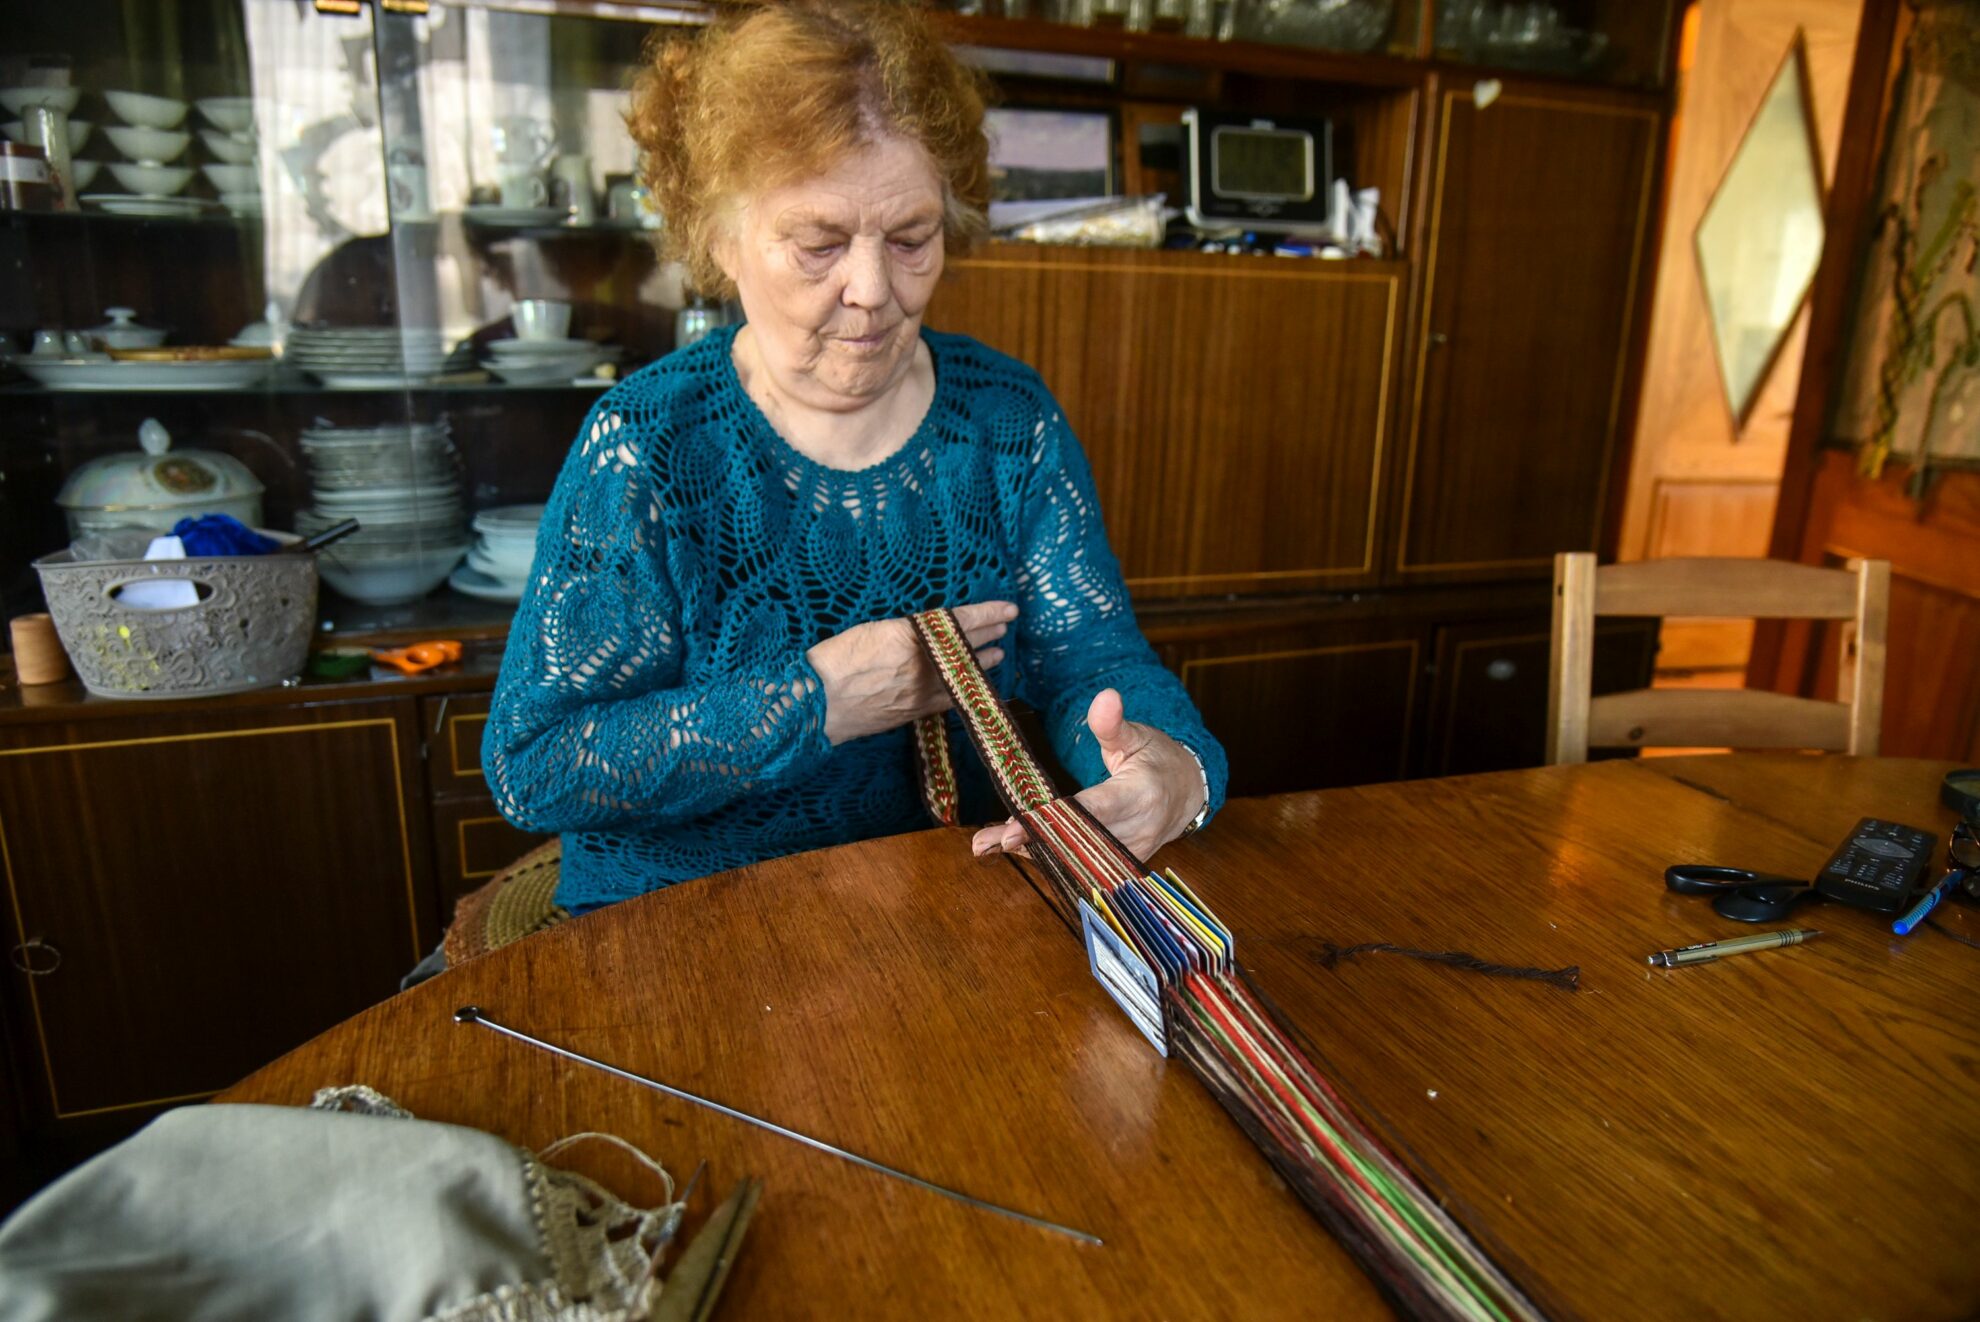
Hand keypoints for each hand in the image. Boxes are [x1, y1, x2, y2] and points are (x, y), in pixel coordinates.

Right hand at [808, 601, 1016, 745]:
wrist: (816, 703)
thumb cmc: (833, 659)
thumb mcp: (871, 629)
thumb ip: (904, 630)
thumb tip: (927, 632)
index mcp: (910, 636)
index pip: (960, 622)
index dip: (987, 615)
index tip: (1008, 610)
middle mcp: (923, 664)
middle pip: (966, 647)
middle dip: (988, 636)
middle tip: (1005, 629)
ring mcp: (920, 691)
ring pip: (962, 675)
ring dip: (982, 664)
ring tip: (998, 655)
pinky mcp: (914, 712)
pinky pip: (948, 700)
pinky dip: (964, 690)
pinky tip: (974, 687)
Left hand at [972, 688, 1205, 863]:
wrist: (1185, 793)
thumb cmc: (1156, 760)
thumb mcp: (1137, 736)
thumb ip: (1113, 723)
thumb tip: (1104, 697)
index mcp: (1140, 795)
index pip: (1093, 811)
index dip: (1053, 819)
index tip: (1016, 825)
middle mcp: (1136, 831)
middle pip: (1077, 842)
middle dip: (1031, 841)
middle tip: (987, 840)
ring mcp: (1128, 853)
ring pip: (1075, 859)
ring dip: (1031, 852)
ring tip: (985, 844)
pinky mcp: (1119, 865)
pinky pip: (1080, 865)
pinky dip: (1046, 856)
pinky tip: (1013, 848)